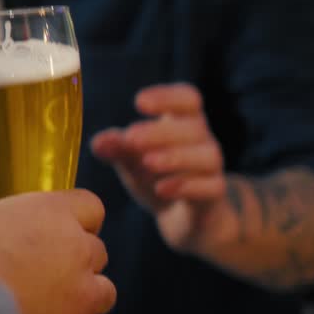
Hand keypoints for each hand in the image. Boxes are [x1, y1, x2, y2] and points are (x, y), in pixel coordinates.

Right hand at [0, 190, 114, 313]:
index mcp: (49, 213)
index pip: (89, 206)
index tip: (59, 232)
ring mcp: (82, 292)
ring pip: (103, 292)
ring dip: (82, 297)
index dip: (75, 220)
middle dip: (75, 262)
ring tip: (49, 307)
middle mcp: (76, 248)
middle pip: (96, 251)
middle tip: (43, 274)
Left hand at [90, 83, 235, 253]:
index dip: (167, 97)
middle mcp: (202, 141)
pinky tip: (161, 189)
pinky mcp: (214, 195)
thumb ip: (116, 148)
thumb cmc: (154, 174)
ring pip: (208, 156)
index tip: (139, 102)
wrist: (180, 216)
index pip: (187, 98)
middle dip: (161, 132)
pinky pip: (211, 187)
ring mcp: (212, 168)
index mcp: (183, 122)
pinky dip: (186, 187)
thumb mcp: (130, 160)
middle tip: (131, 138)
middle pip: (194, 128)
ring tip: (147, 162)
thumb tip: (99, 143)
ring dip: (176, 157)